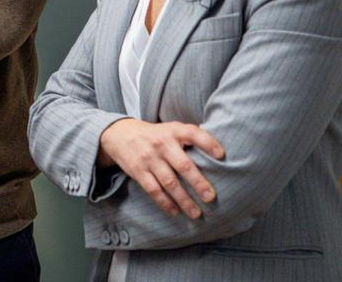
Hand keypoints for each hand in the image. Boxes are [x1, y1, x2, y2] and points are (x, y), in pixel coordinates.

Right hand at [98, 118, 224, 218]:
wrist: (119, 134)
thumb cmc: (154, 135)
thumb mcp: (170, 129)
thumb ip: (188, 138)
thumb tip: (219, 153)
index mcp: (173, 131)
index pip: (193, 133)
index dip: (208, 143)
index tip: (222, 155)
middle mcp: (161, 144)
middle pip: (183, 165)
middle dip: (198, 183)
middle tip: (211, 197)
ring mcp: (149, 158)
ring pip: (169, 182)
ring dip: (184, 200)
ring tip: (196, 213)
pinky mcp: (138, 171)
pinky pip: (153, 190)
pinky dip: (165, 202)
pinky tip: (175, 211)